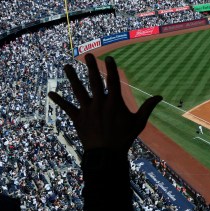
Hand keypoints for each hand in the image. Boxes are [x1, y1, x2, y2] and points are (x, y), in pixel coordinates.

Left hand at [48, 53, 162, 150]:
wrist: (106, 155)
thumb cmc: (124, 138)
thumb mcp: (138, 122)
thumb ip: (148, 107)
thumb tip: (160, 96)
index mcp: (114, 103)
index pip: (112, 81)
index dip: (111, 68)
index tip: (109, 58)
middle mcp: (99, 103)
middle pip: (94, 82)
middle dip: (91, 67)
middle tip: (88, 55)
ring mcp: (87, 110)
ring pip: (78, 91)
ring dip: (72, 78)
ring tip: (67, 66)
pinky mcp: (78, 119)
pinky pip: (67, 108)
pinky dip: (58, 100)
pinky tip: (50, 93)